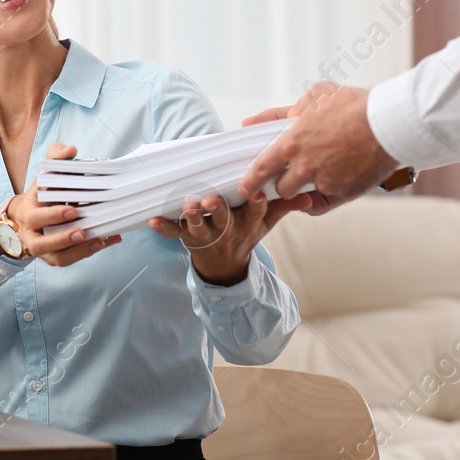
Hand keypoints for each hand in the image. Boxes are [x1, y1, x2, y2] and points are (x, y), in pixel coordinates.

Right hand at [4, 143, 122, 266]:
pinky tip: (107, 241)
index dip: (52, 215)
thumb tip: (70, 149)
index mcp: (27, 212)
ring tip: (98, 241)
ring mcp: (42, 249)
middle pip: (41, 243)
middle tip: (82, 231)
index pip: (35, 216)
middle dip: (62, 238)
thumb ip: (55, 157)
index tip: (72, 210)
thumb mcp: (44, 173)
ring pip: (56, 258)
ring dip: (77, 252)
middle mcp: (31, 234)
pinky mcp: (54, 258)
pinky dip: (88, 253)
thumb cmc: (41, 194)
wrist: (27, 216)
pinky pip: (69, 260)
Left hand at [148, 191, 310, 285]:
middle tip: (211, 200)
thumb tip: (308, 196)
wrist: (225, 267)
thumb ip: (284, 206)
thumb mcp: (266, 223)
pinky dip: (162, 228)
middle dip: (218, 210)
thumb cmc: (245, 234)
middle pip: (224, 220)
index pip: (255, 212)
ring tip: (187, 207)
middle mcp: (227, 230)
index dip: (255, 203)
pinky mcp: (187, 239)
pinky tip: (151, 221)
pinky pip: (174, 234)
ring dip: (192, 218)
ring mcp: (206, 236)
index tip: (254, 192)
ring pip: (199, 227)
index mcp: (248, 223)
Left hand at [235, 83, 396, 214]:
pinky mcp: (343, 193)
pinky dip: (322, 197)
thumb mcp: (315, 97)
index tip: (244, 188)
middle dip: (280, 184)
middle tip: (286, 175)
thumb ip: (281, 112)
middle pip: (280, 188)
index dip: (249, 182)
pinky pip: (324, 203)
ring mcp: (324, 182)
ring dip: (301, 189)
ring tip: (312, 175)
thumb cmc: (353, 106)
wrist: (389, 123)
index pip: (260, 169)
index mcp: (292, 143)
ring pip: (301, 195)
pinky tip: (326, 188)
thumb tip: (252, 122)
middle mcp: (304, 167)